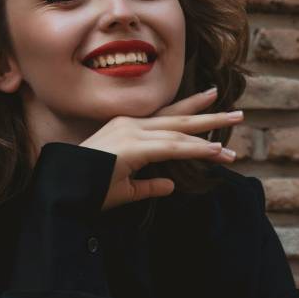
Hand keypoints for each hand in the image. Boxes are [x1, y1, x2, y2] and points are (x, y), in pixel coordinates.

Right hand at [80, 88, 243, 210]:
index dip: (191, 115)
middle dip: (208, 114)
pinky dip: (195, 149)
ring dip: (209, 132)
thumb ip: (148, 186)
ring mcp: (132, 133)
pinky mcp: (134, 147)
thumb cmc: (87, 189)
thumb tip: (170, 186)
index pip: (165, 119)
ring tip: (234, 129)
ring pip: (179, 131)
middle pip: (177, 118)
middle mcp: (130, 125)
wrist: (63, 190)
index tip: (213, 107)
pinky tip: (215, 150)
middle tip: (236, 112)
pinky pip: (172, 147)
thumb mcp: (125, 188)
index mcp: (127, 129)